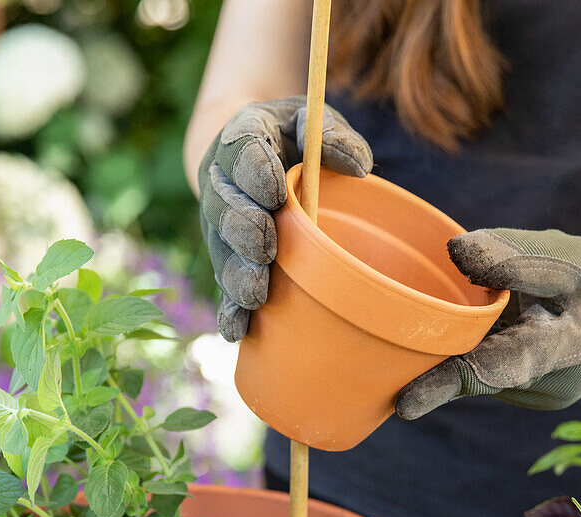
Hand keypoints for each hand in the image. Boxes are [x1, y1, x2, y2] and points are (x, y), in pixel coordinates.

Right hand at [197, 96, 371, 340]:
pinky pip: (223, 285)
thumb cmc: (293, 137)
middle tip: (266, 246)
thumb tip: (361, 168)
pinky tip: (238, 330)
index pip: (241, 149)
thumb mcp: (311, 121)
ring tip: (256, 293)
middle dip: (243, 228)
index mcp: (241, 137)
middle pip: (224, 206)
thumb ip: (334, 135)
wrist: (248, 152)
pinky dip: (230, 310)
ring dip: (237, 275)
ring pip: (222, 251)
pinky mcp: (225, 258)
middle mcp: (221, 182)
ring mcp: (219, 225)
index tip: (274, 190)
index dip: (254, 169)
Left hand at [396, 229, 580, 415]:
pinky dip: (481, 347)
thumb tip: (455, 252)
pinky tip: (493, 324)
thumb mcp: (565, 255)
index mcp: (564, 352)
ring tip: (496, 310)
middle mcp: (551, 386)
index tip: (404, 405)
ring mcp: (542, 395)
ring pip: (485, 368)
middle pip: (479, 371)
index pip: (493, 370)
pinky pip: (495, 368)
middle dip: (443, 359)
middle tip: (407, 353)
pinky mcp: (534, 390)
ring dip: (469, 344)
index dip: (445, 384)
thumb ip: (512, 255)